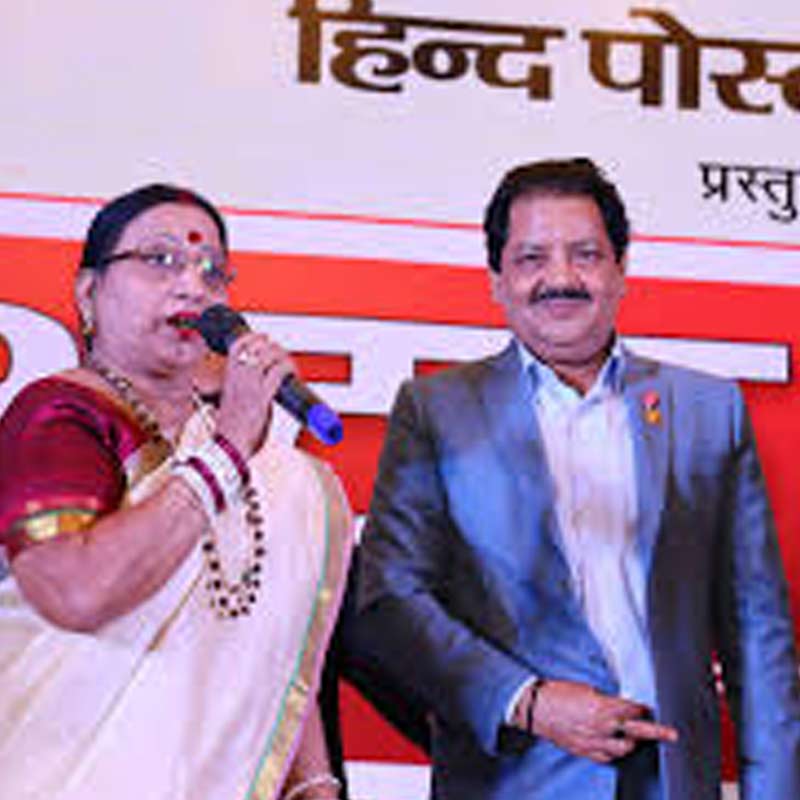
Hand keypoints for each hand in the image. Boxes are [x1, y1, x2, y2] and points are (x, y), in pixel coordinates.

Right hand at [215, 332, 294, 455]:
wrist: (228, 447)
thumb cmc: (231, 431)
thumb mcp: (230, 403)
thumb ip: (243, 391)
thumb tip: (259, 388)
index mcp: (228, 377)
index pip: (237, 345)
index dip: (252, 337)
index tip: (263, 337)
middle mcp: (238, 377)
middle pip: (256, 346)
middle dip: (272, 345)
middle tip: (281, 352)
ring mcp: (250, 386)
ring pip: (268, 355)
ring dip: (282, 354)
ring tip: (288, 362)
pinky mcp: (262, 397)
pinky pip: (278, 372)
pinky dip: (287, 367)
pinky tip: (292, 372)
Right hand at [517, 679, 677, 762]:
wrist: (534, 708)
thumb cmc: (557, 693)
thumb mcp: (584, 689)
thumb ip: (605, 700)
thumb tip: (619, 706)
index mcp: (601, 707)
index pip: (631, 709)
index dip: (641, 708)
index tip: (647, 707)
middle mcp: (600, 726)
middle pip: (636, 731)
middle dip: (655, 731)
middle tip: (671, 733)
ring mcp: (593, 741)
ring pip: (624, 748)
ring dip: (632, 741)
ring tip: (634, 736)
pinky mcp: (584, 751)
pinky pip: (607, 756)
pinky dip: (614, 751)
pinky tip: (614, 745)